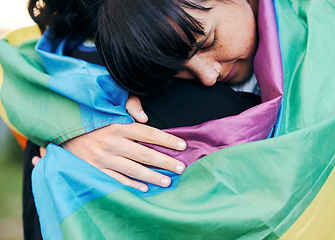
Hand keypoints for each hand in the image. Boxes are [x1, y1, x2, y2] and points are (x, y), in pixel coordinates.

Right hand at [41, 95, 186, 192]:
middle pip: (144, 153)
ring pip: (132, 169)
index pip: (149, 133)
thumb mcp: (109, 105)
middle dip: (165, 162)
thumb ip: (129, 105)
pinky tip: (144, 188)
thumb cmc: (92, 117)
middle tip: (180, 168)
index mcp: (118, 125)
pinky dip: (130, 185)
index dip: (167, 140)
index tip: (182, 145)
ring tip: (167, 181)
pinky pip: (115, 180)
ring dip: (151, 176)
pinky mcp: (94, 169)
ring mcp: (103, 158)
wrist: (62, 129)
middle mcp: (112, 142)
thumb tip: (145, 116)